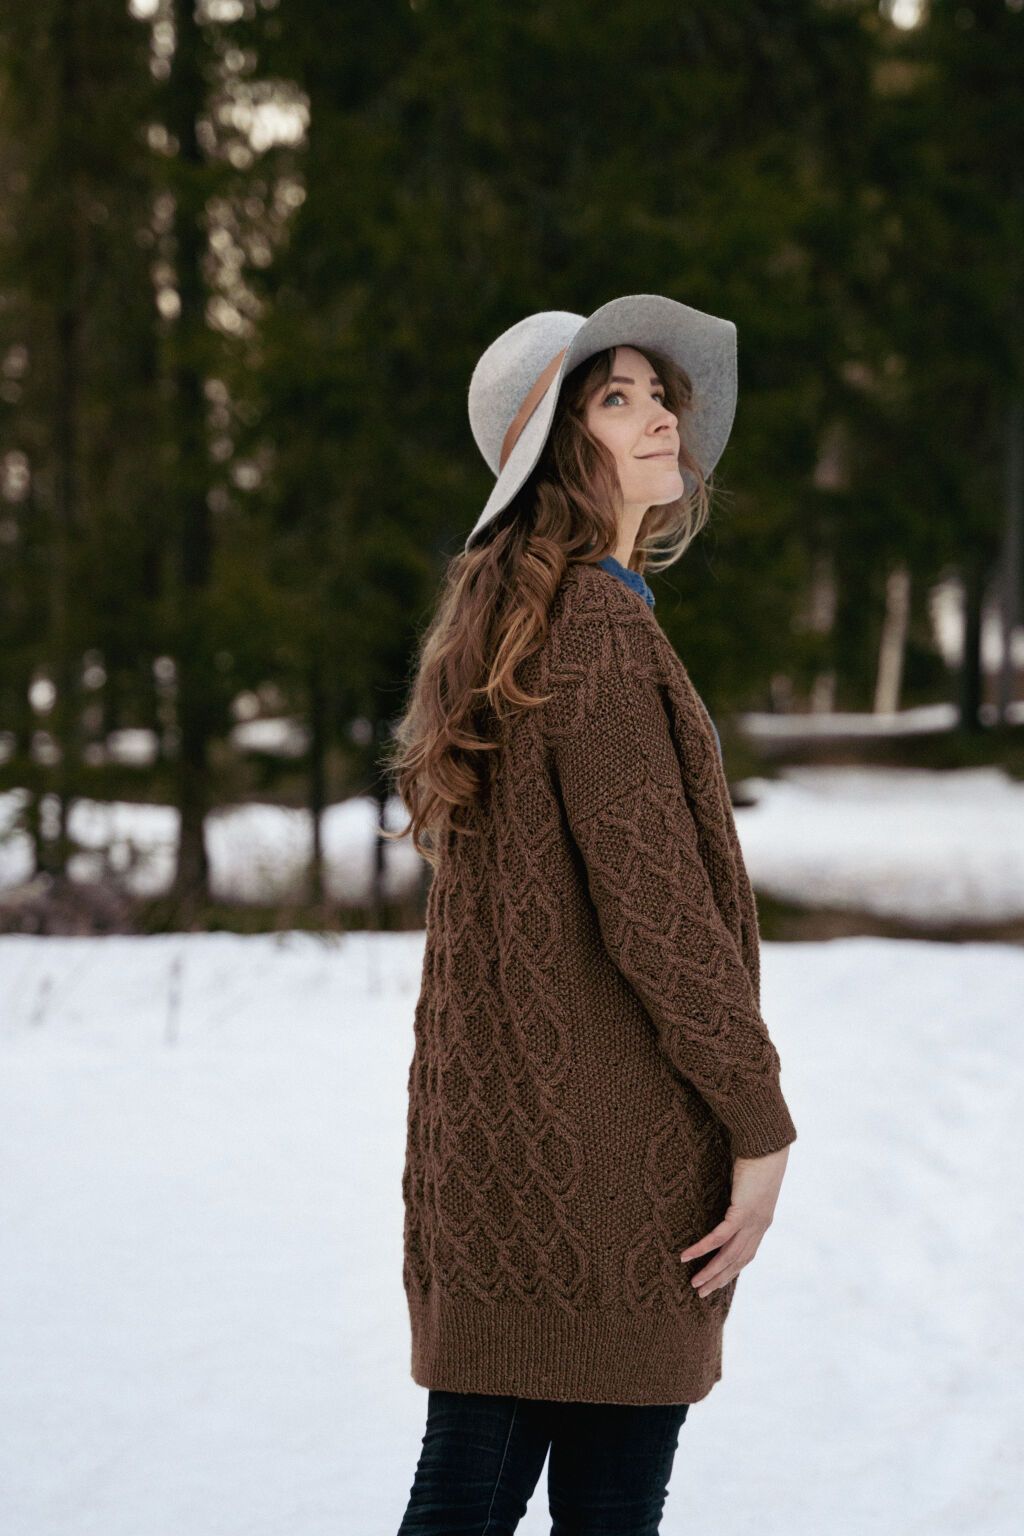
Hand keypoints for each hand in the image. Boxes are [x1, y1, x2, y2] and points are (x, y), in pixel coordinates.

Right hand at [678, 1144, 790, 1297]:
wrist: (767, 1145)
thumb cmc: (757, 1156)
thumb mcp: (748, 1180)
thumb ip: (739, 1192)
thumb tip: (726, 1191)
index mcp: (762, 1221)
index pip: (746, 1254)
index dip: (731, 1270)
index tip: (716, 1281)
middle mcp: (759, 1226)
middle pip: (738, 1262)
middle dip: (719, 1279)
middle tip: (701, 1293)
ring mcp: (752, 1222)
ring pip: (729, 1256)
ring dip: (711, 1272)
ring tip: (694, 1283)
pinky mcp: (742, 1213)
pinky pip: (720, 1237)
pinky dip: (703, 1249)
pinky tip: (687, 1256)